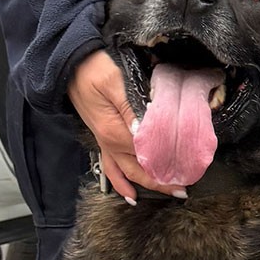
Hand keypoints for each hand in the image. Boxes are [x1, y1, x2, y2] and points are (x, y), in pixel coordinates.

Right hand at [67, 49, 171, 202]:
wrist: (70, 64)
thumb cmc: (95, 68)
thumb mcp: (116, 82)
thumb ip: (132, 108)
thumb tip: (147, 132)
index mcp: (115, 131)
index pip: (148, 154)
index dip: (169, 162)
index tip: (188, 169)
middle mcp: (109, 142)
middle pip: (141, 169)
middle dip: (163, 180)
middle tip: (184, 188)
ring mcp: (105, 142)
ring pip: (128, 172)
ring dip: (149, 184)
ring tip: (170, 192)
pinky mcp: (103, 138)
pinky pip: (111, 167)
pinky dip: (121, 182)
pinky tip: (130, 195)